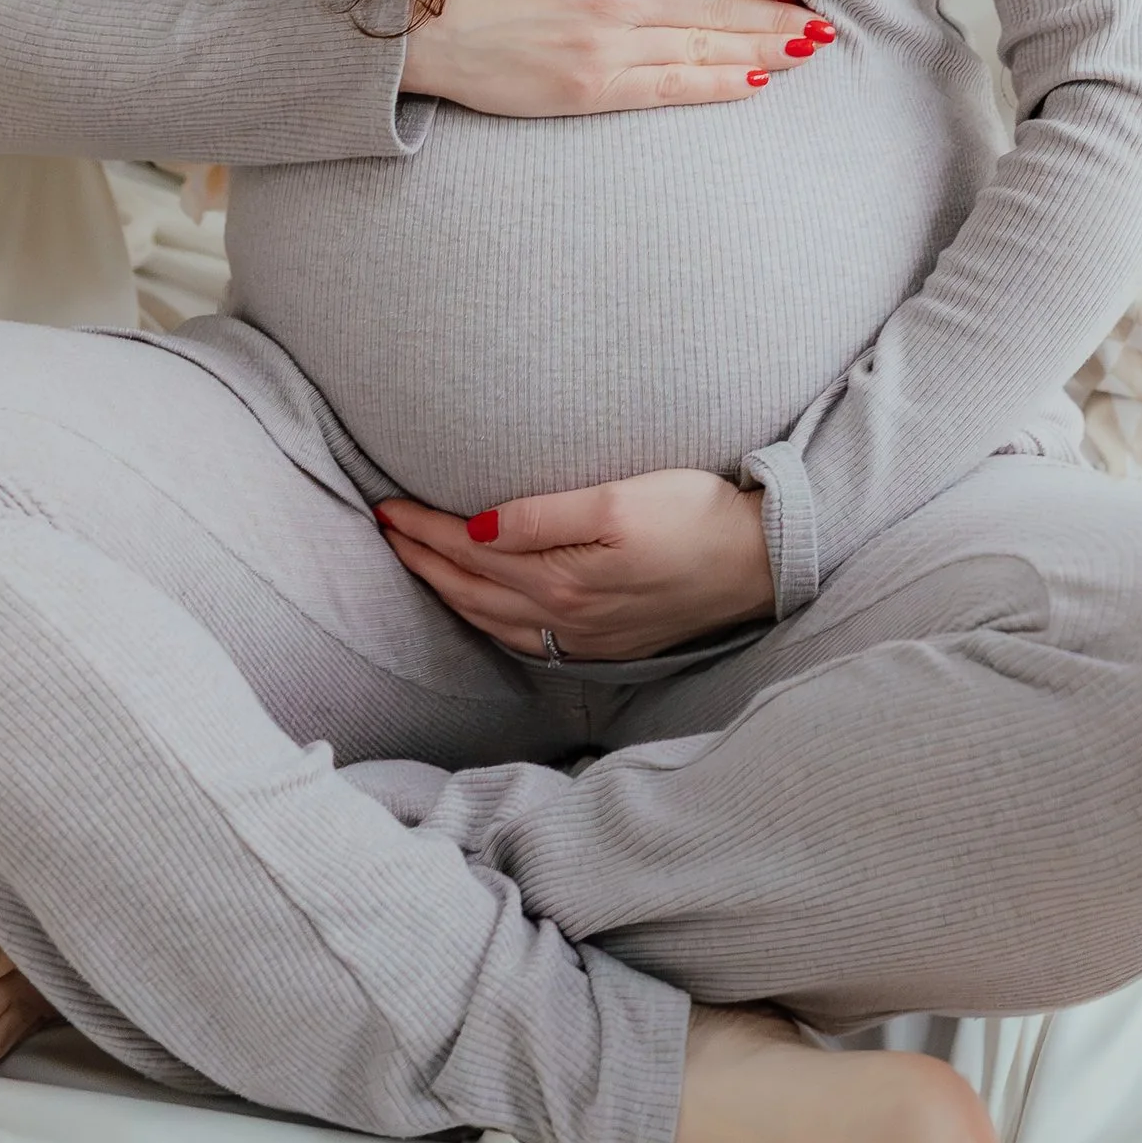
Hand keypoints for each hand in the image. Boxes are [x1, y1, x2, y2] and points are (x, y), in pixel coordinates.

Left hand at [375, 470, 774, 658]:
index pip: (468, 550)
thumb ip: (543, 515)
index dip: (423, 527)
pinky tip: (478, 609)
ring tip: (414, 562)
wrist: (759, 564)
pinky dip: (485, 621)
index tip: (385, 504)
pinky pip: (522, 639)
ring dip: (445, 590)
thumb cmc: (695, 517)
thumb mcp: (621, 500)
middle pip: (469, 588)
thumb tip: (475, 526)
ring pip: (490, 618)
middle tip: (382, 528)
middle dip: (420, 559)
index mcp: (561, 579)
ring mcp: (583, 636)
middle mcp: (563, 617)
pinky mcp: (603, 642)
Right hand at [399, 0, 832, 116]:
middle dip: (778, 14)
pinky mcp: (588, 87)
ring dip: (763, 48)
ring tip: (807, 48)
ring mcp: (606, 43)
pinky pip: (669, 85)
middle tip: (825, 22)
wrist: (414, 19)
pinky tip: (753, 79)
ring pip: (704, 44)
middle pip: (718, 3)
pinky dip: (716, 81)